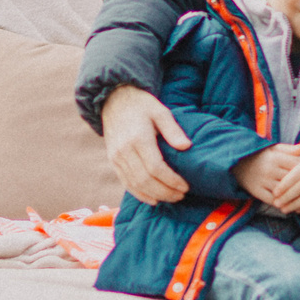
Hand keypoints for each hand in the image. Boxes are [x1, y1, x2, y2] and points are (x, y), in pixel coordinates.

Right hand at [101, 85, 190, 204]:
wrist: (113, 99)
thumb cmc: (141, 105)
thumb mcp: (160, 111)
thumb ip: (173, 130)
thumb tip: (186, 146)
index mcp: (138, 138)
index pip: (156, 167)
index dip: (171, 180)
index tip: (185, 185)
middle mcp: (124, 150)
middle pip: (145, 180)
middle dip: (165, 191)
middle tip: (181, 195)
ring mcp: (116, 157)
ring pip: (135, 184)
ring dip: (155, 195)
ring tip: (171, 198)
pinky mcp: (113, 161)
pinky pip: (126, 183)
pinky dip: (140, 194)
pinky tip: (153, 200)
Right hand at [233, 143, 299, 204]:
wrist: (236, 164)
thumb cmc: (260, 156)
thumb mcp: (272, 149)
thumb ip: (288, 149)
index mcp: (275, 157)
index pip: (295, 166)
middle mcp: (268, 169)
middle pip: (291, 180)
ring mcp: (262, 181)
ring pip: (283, 192)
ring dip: (293, 197)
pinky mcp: (255, 191)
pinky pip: (271, 200)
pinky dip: (281, 204)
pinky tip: (290, 206)